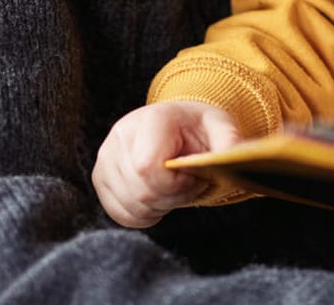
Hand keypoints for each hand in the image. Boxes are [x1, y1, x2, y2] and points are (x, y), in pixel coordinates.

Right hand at [92, 100, 240, 227]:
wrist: (179, 126)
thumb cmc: (201, 128)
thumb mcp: (222, 127)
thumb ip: (230, 141)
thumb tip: (233, 158)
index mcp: (152, 119)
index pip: (147, 168)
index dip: (175, 184)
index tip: (194, 177)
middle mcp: (121, 135)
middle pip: (139, 191)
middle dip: (171, 198)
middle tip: (189, 185)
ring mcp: (106, 157)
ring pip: (128, 205)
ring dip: (159, 207)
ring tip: (176, 189)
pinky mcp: (100, 178)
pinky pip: (119, 213)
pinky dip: (143, 215)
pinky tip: (159, 198)